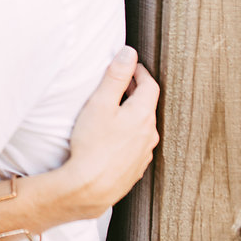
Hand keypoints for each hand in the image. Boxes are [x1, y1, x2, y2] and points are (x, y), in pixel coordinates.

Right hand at [63, 46, 159, 218]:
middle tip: (121, 83)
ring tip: (116, 109)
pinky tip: (113, 137)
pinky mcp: (135, 168)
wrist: (91, 187)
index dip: (140, 72)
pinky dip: (128, 134)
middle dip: (136, 91)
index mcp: (143, 115)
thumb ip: (116, 76)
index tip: (130, 65)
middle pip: (147, 106)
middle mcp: (149, 134)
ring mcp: (144, 153)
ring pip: (143, 126)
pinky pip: (136, 144)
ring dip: (132, 114)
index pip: (150, 86)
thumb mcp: (100, 103)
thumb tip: (129, 53)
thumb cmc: (92, 144)